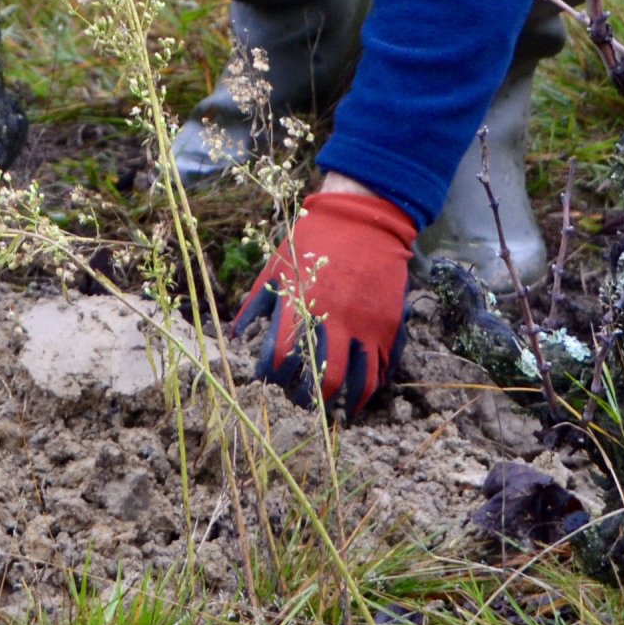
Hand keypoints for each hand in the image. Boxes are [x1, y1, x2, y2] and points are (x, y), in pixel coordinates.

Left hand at [232, 184, 414, 418]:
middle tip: (299, 401)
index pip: (283, 357)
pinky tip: (358, 394)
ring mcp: (366, 323)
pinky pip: (382, 368)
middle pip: (322, 379)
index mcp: (303, 303)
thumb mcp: (278, 265)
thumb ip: (256, 303)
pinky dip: (369, 387)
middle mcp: (336, 318)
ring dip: (341, 402)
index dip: (272, 374)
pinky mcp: (388, 322)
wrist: (364, 214)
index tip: (269, 378)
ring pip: (357, 382)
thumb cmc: (314, 237)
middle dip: (306, 398)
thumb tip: (235, 336)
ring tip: (330, 410)